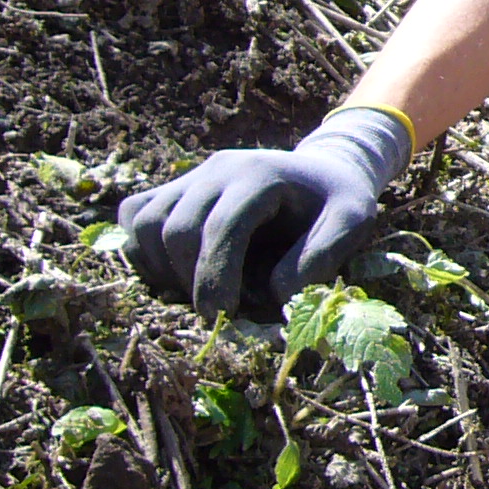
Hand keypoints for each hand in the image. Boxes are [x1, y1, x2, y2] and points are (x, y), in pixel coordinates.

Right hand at [116, 108, 408, 318]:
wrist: (321, 171)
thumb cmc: (336, 201)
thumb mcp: (352, 221)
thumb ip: (323, 257)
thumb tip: (275, 294)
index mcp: (259, 175)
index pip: (221, 228)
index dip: (215, 277)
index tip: (222, 318)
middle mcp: (217, 170)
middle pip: (176, 229)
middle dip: (191, 282)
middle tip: (219, 314)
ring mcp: (191, 177)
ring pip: (146, 224)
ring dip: (162, 270)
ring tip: (198, 295)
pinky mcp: (174, 188)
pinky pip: (135, 215)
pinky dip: (143, 250)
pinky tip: (176, 273)